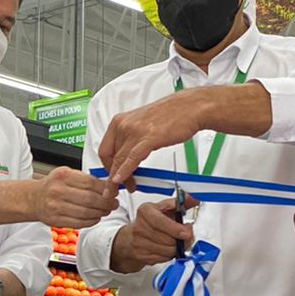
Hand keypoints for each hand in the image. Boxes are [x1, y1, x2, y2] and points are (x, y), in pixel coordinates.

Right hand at [32, 167, 118, 228]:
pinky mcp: (55, 220)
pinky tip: (95, 217)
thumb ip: (86, 179)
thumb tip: (109, 186)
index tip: (114, 192)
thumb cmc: (53, 186)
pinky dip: (91, 221)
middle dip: (106, 203)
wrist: (34, 198)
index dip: (106, 189)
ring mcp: (56, 207)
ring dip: (100, 213)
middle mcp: (58, 191)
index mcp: (63, 176)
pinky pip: (79, 223)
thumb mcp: (67, 174)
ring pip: (86, 212)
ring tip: (106, 211)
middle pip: (90, 199)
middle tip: (113, 204)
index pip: (91, 183)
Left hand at [97, 91, 211, 185]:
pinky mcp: (148, 138)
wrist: (190, 107)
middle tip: (118, 187)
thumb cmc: (170, 115)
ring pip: (119, 160)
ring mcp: (135, 131)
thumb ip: (131, 140)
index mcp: (119, 121)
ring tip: (127, 188)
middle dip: (113, 176)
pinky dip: (125, 171)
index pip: (104, 150)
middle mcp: (123, 125)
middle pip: (110, 157)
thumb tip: (126, 157)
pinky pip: (132, 158)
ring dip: (120, 178)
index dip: (107, 167)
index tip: (111, 177)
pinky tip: (122, 180)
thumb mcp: (142, 126)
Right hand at [111, 198, 195, 271]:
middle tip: (187, 237)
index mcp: (146, 211)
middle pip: (167, 239)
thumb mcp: (164, 208)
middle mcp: (140, 227)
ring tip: (177, 242)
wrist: (131, 238)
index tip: (187, 232)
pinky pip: (163, 258)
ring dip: (177, 248)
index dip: (175, 228)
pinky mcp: (142, 256)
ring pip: (167, 250)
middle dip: (181, 240)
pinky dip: (170, 255)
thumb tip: (194, 198)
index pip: (160, 221)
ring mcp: (139, 243)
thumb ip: (180, 204)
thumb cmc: (151, 221)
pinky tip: (168, 248)